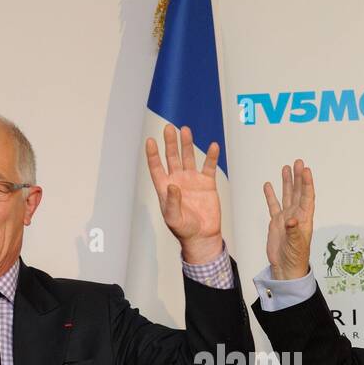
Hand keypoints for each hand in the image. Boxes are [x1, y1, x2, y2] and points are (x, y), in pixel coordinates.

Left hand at [145, 124, 221, 264]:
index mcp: (165, 188)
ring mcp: (192, 180)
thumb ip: (172, 201)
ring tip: (185, 130)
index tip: (150, 141)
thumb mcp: (173, 218)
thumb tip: (173, 185)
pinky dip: (211, 156)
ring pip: (188, 157)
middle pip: (172, 157)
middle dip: (170, 143)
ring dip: (187, 144)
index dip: (153, 155)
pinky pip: (209, 167)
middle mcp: (178, 180)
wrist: (202, 236)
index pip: (156, 167)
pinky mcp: (207, 183)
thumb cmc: (184, 229)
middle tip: (169, 128)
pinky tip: (213, 146)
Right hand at [263, 159, 313, 280]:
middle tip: (298, 162)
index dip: (307, 184)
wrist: (286, 268)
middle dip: (298, 177)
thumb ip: (293, 231)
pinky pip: (273, 205)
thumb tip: (290, 219)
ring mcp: (286, 218)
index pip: (307, 197)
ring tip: (286, 168)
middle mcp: (296, 215)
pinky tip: (268, 185)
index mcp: (304, 219)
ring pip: (286, 196)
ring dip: (286, 182)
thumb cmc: (295, 258)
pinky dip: (271, 195)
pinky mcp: (276, 223)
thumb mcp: (296, 245)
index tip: (306, 170)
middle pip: (297, 192)